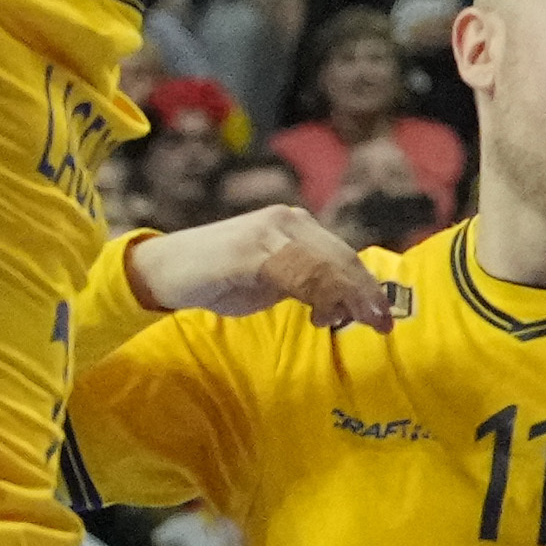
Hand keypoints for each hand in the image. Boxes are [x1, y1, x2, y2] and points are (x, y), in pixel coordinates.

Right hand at [130, 206, 409, 331]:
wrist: (162, 270)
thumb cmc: (215, 278)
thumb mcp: (268, 280)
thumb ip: (302, 282)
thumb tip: (340, 303)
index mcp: (294, 225)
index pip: (342, 255)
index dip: (366, 285)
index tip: (383, 315)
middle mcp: (285, 221)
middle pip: (339, 259)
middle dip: (365, 293)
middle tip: (382, 323)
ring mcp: (266, 234)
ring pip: (323, 266)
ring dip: (348, 297)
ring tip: (361, 322)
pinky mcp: (247, 252)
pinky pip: (295, 274)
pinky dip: (317, 296)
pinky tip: (322, 315)